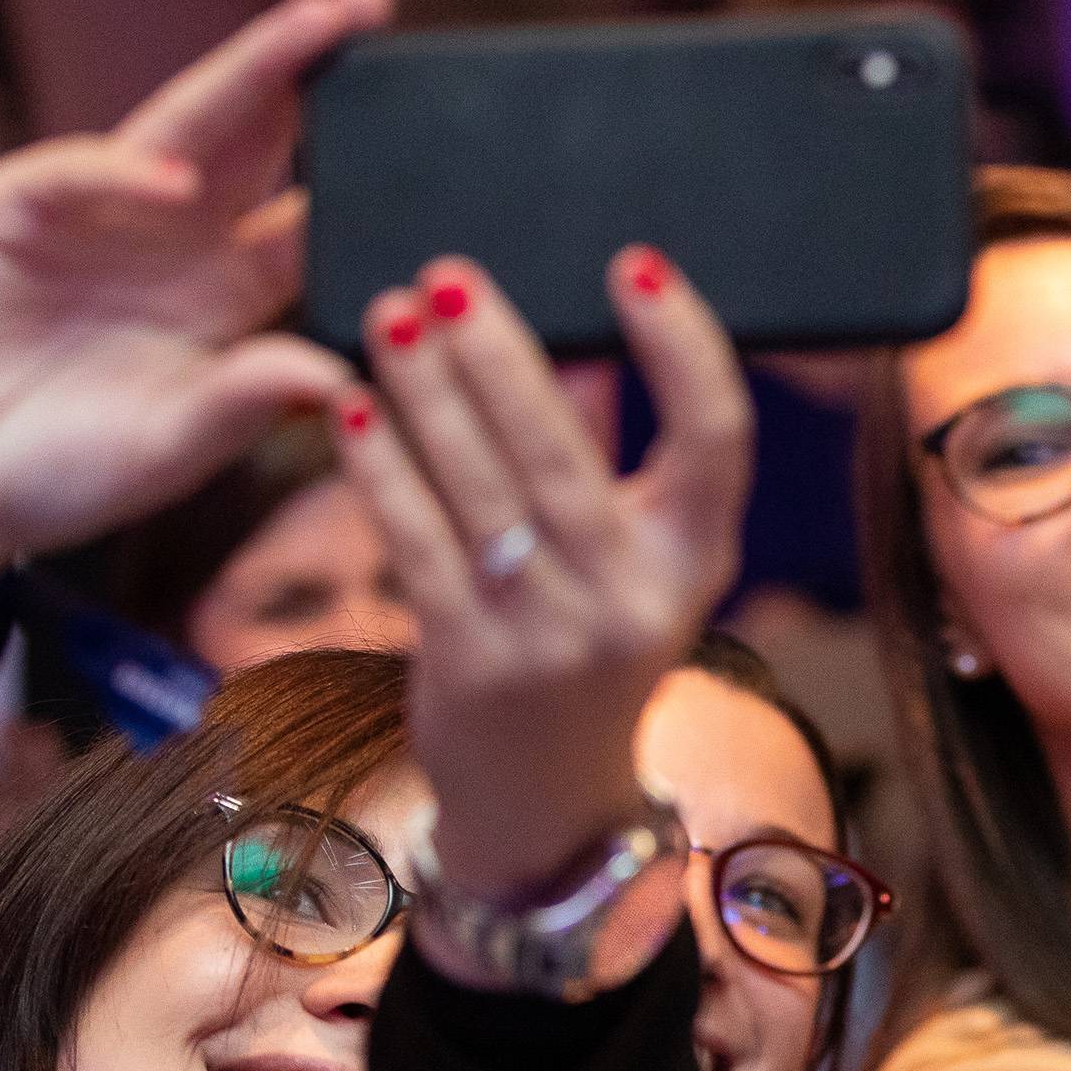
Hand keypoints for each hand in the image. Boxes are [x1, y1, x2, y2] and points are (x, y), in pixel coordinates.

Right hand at [0, 0, 394, 586]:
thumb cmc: (60, 472)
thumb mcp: (169, 446)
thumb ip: (247, 402)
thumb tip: (345, 376)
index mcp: (228, 299)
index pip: (313, 221)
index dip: (368, 177)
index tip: (436, 136)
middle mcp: (174, 241)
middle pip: (260, 143)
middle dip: (313, 75)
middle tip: (376, 3)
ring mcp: (97, 215)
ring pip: (183, 127)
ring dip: (244, 73)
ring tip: (312, 21)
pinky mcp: (14, 211)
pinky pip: (75, 176)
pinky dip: (122, 175)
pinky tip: (171, 182)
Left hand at [337, 247, 751, 900]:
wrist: (545, 806)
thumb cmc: (585, 652)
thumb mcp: (629, 564)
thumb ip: (606, 455)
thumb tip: (565, 334)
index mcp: (696, 560)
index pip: (717, 437)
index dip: (685, 346)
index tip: (637, 263)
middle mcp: (635, 601)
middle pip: (567, 452)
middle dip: (501, 352)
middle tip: (449, 274)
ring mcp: (552, 638)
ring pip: (482, 489)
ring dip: (429, 392)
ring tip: (390, 316)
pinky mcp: (470, 663)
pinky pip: (417, 541)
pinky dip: (382, 467)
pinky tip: (352, 404)